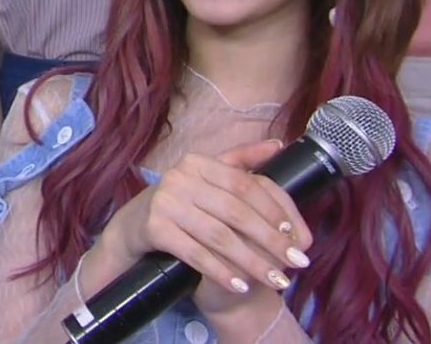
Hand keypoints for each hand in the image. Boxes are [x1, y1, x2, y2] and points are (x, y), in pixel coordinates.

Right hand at [97, 140, 312, 317]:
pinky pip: (196, 253)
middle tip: (297, 263)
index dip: (273, 210)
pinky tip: (240, 286)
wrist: (133, 226)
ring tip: (275, 280)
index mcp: (198, 162)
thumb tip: (278, 145)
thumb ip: (241, 160)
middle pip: (235, 211)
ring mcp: (165, 203)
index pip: (245, 184)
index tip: (295, 234)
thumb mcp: (206, 177)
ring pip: (219, 236)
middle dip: (270, 240)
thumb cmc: (179, 202)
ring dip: (251, 262)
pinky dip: (221, 272)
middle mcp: (179, 177)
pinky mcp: (154, 228)